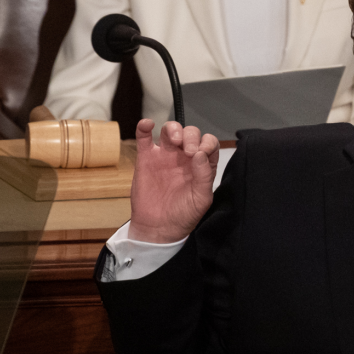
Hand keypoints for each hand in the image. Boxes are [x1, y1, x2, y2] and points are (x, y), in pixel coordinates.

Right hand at [128, 119, 219, 243]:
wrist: (158, 228)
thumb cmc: (183, 214)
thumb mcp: (201, 198)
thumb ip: (204, 175)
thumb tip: (201, 154)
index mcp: (202, 164)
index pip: (209, 143)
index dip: (208, 143)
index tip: (201, 154)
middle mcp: (184, 156)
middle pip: (190, 132)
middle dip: (191, 136)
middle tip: (188, 151)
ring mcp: (165, 155)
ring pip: (170, 130)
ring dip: (173, 129)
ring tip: (174, 141)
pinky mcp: (146, 158)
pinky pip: (144, 138)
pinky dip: (144, 127)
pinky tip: (147, 125)